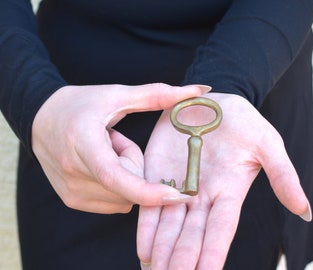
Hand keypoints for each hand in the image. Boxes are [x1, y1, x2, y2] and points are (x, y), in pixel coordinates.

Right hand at [32, 83, 209, 213]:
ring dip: (124, 176)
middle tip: (115, 140)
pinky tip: (99, 163)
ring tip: (105, 151)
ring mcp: (71, 190)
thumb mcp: (117, 94)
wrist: (40, 118)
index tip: (177, 196)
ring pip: (124, 197)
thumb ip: (158, 94)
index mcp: (83, 143)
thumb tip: (200, 89)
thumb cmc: (79, 104)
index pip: (116, 177)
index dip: (148, 191)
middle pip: (128, 186)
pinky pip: (114, 202)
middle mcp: (74, 172)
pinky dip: (115, 186)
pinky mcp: (71, 200)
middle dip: (134, 164)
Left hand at [137, 93, 310, 269]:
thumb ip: (282, 175)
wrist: (210, 103)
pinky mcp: (158, 174)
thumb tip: (304, 211)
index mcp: (228, 192)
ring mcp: (178, 187)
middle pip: (192, 235)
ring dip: (162, 251)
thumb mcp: (267, 143)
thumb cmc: (243, 122)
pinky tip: (143, 249)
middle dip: (182, 259)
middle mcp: (202, 197)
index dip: (213, 252)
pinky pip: (150, 203)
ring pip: (169, 226)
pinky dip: (146, 227)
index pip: (221, 229)